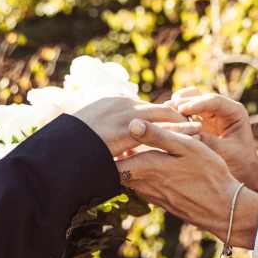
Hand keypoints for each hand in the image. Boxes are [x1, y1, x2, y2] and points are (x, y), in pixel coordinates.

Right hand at [73, 96, 194, 156]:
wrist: (57, 153)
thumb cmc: (69, 150)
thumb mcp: (87, 138)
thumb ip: (105, 136)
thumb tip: (113, 147)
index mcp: (111, 103)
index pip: (143, 107)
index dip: (160, 115)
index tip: (176, 120)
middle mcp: (120, 104)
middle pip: (156, 107)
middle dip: (176, 115)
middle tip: (194, 121)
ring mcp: (124, 114)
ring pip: (163, 115)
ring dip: (182, 122)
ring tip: (199, 128)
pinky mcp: (129, 128)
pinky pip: (161, 128)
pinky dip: (179, 132)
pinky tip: (194, 137)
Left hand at [116, 119, 257, 248]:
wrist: (224, 208)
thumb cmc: (209, 174)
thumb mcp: (187, 147)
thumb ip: (159, 136)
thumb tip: (131, 123)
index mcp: (148, 166)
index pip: (112, 160)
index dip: (107, 148)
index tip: (108, 136)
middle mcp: (145, 184)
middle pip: (118, 171)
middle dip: (115, 157)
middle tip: (117, 141)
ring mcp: (154, 196)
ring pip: (131, 180)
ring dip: (129, 167)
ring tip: (133, 150)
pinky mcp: (163, 202)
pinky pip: (144, 188)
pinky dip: (143, 177)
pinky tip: (155, 168)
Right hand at [168, 88, 257, 195]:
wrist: (243, 173)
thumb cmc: (240, 164)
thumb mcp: (226, 153)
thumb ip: (209, 142)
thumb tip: (188, 135)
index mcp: (234, 111)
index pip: (214, 101)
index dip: (197, 104)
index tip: (181, 109)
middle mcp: (221, 108)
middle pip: (199, 96)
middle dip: (183, 102)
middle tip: (167, 110)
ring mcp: (209, 113)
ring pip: (189, 100)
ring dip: (176, 106)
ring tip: (163, 115)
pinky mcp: (198, 120)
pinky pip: (183, 112)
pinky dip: (174, 115)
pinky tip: (163, 123)